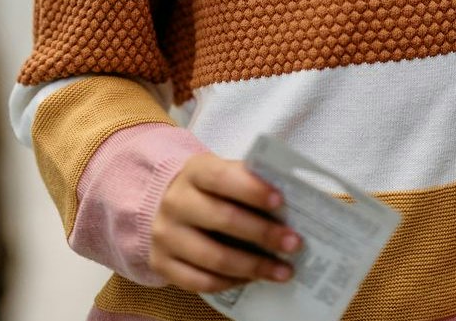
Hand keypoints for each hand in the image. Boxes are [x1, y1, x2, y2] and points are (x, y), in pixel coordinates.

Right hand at [150, 153, 301, 293]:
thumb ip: (248, 182)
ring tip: (283, 270)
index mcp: (194, 172)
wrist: (162, 207)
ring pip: (214, 257)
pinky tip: (252, 279)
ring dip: (254, 266)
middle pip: (222, 219)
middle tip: (294, 243)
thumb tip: (290, 202)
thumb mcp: (222, 174)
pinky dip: (232, 282)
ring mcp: (165, 236)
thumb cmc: (207, 191)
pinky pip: (201, 281)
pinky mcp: (162, 264)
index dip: (252, 190)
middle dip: (263, 233)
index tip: (280, 201)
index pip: (222, 178)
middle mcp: (175, 203)